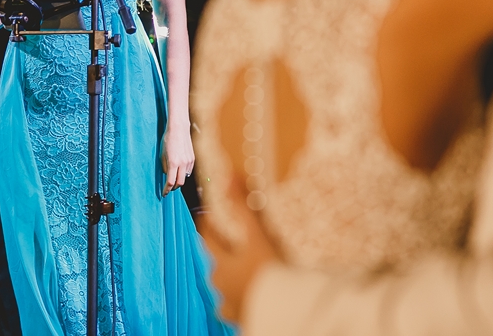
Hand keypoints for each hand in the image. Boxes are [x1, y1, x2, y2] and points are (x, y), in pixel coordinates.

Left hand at [162, 119, 194, 195]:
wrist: (179, 128)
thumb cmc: (168, 139)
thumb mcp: (162, 154)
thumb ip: (164, 166)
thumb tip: (166, 174)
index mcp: (173, 163)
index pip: (170, 182)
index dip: (166, 189)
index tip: (164, 193)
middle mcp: (182, 163)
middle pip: (179, 183)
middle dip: (173, 187)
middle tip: (168, 188)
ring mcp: (189, 161)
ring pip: (185, 177)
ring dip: (179, 180)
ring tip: (174, 179)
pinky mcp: (193, 158)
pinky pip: (188, 170)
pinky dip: (184, 173)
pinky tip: (180, 171)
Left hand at [198, 179, 277, 323]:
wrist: (283, 308)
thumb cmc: (270, 270)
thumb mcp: (258, 234)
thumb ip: (242, 204)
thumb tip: (228, 174)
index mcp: (222, 263)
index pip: (209, 239)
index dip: (209, 224)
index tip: (209, 214)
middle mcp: (221, 284)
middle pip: (217, 264)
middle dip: (223, 253)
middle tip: (233, 243)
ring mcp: (230, 303)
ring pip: (225, 287)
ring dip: (233, 278)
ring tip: (245, 272)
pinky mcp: (242, 318)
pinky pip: (238, 307)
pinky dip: (243, 300)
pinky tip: (253, 297)